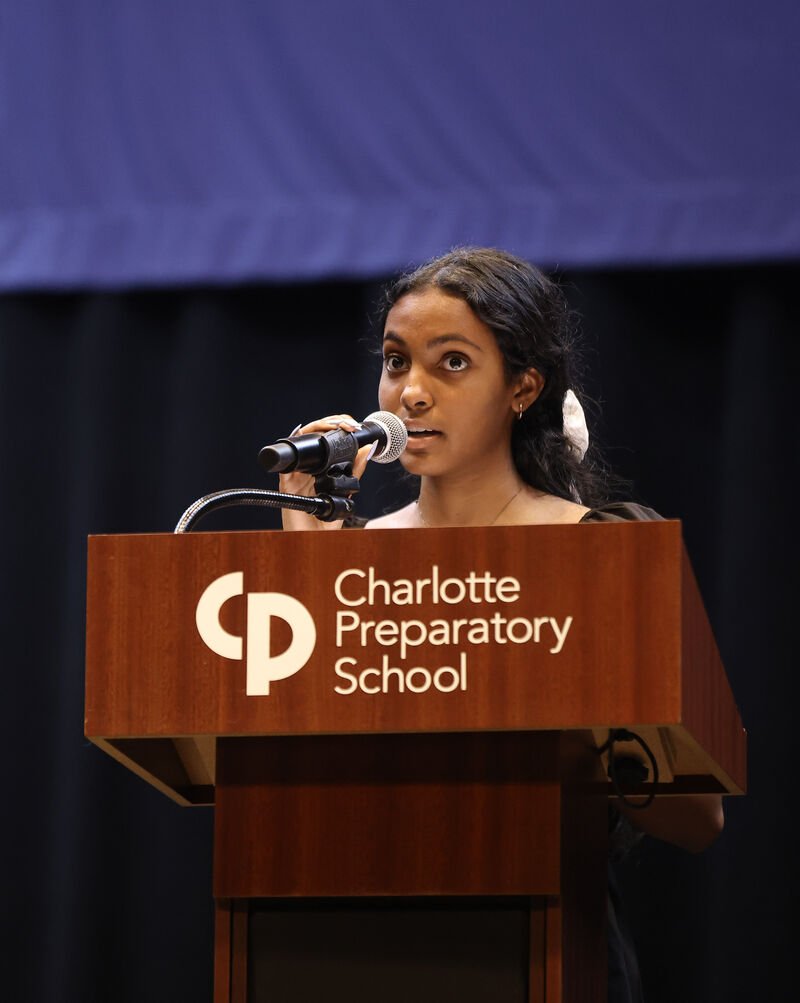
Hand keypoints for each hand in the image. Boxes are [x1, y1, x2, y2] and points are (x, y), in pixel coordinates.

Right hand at [279, 414, 372, 530]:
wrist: (315, 544)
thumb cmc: (326, 523)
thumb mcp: (346, 493)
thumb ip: (355, 471)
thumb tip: (368, 448)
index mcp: (319, 469)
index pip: (326, 440)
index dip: (337, 426)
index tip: (353, 426)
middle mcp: (306, 469)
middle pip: (313, 436)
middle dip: (330, 423)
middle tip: (347, 424)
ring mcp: (295, 476)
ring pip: (301, 443)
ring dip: (316, 429)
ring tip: (333, 425)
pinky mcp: (286, 485)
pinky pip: (285, 464)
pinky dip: (293, 450)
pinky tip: (304, 436)